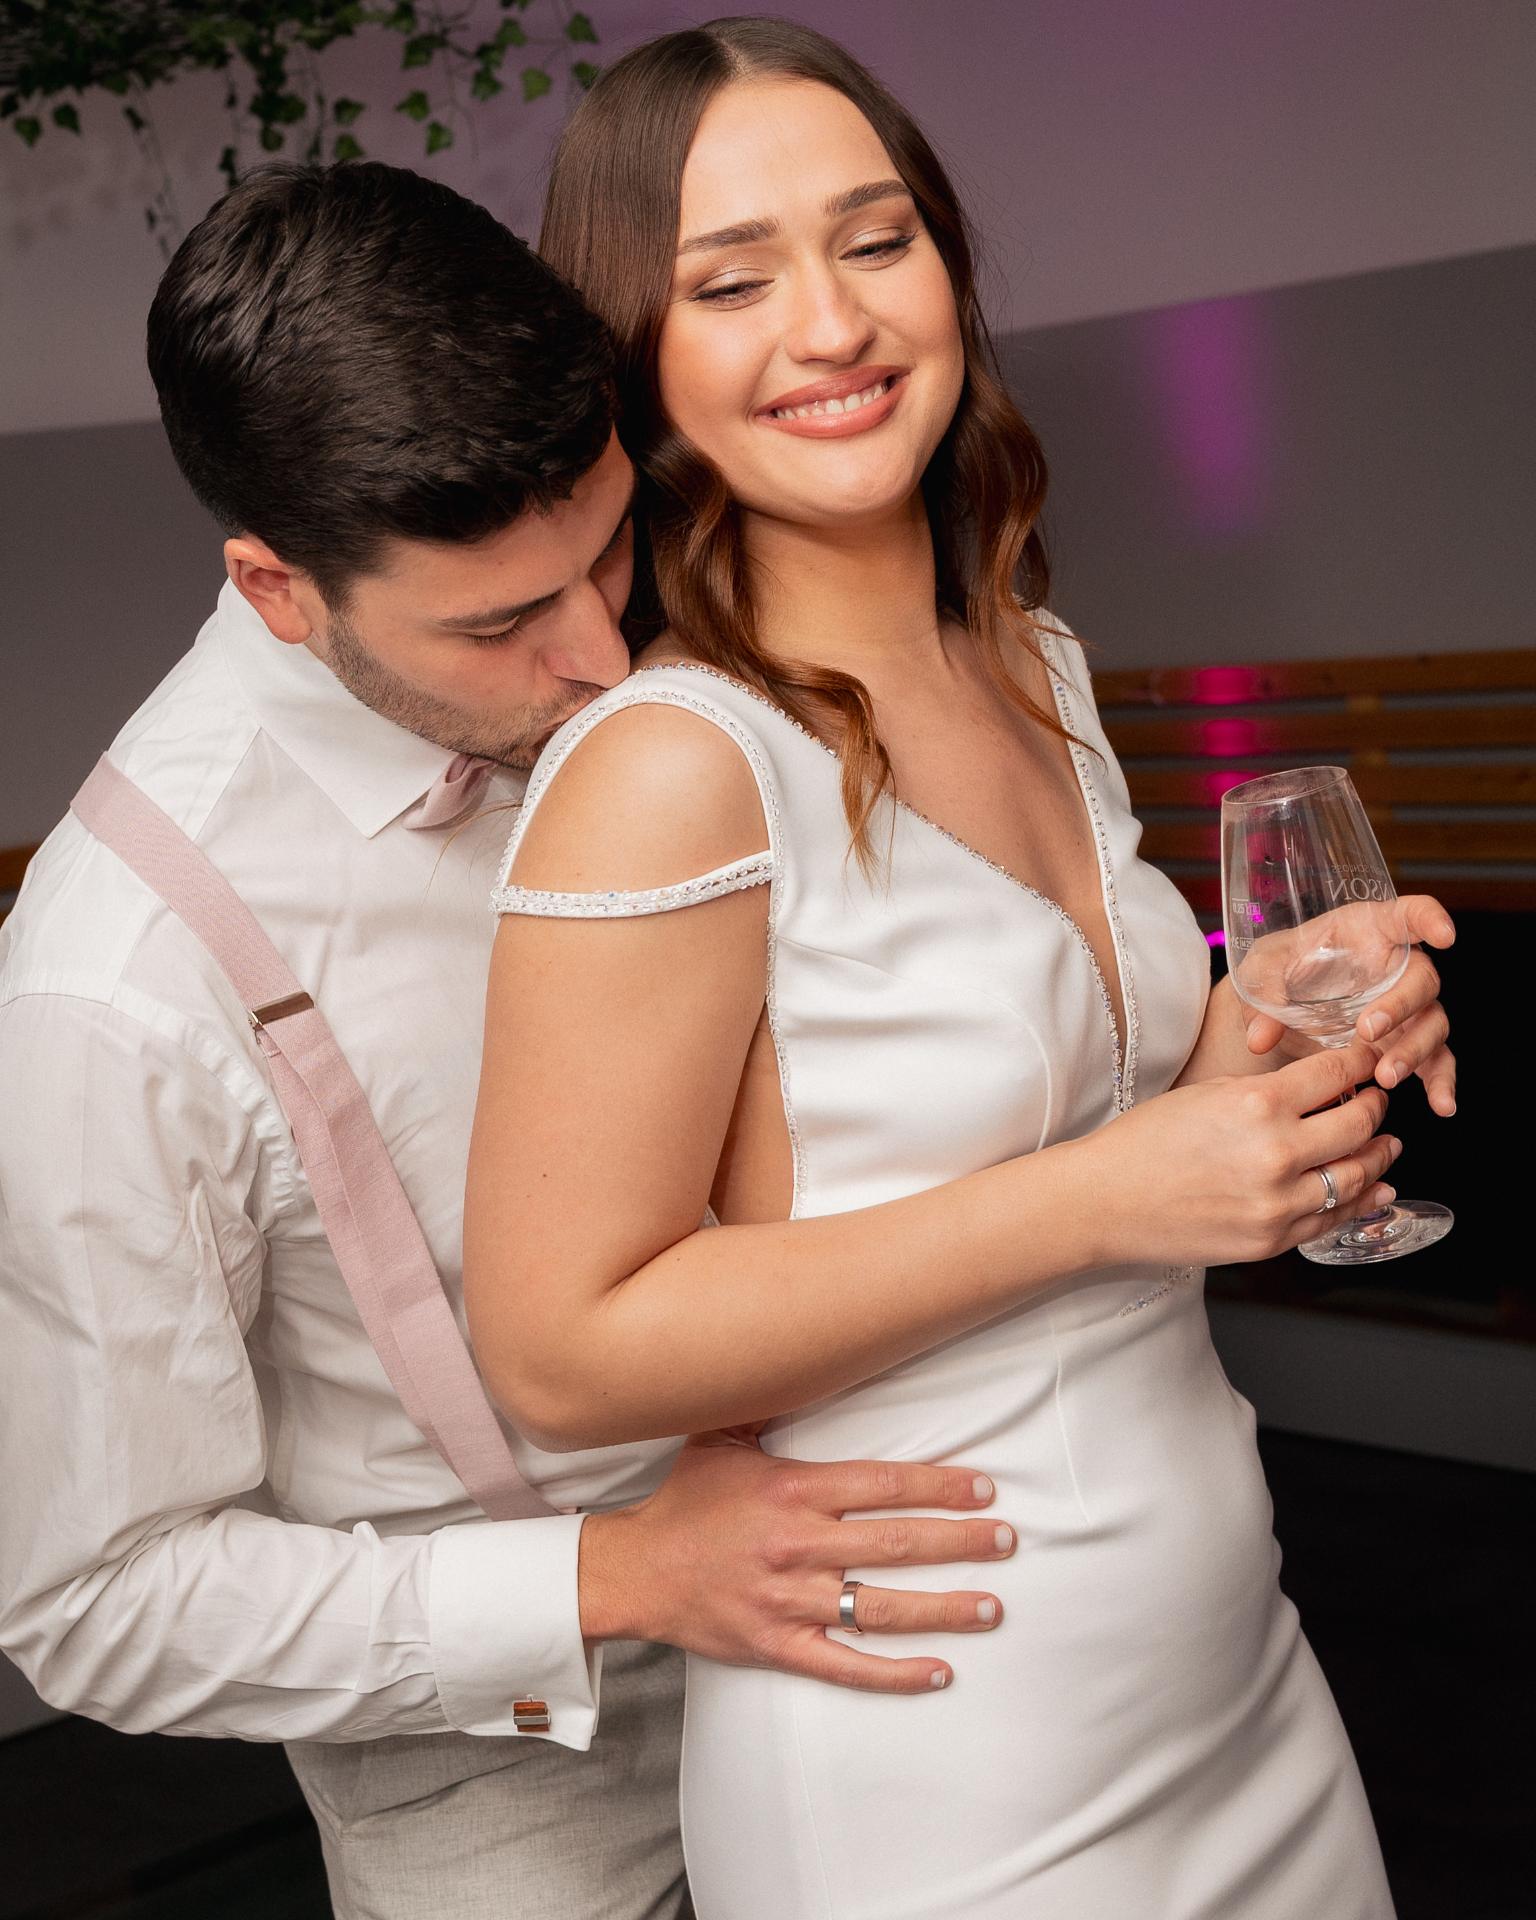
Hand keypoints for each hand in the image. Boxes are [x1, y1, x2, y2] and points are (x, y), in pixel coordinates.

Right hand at [577, 1431, 1014, 1692]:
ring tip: (992, 1606)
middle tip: (1007, 1541)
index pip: (881, 1485)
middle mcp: (795, 1545)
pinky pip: (846, 1666)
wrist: (634, 1572)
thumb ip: (767, 1406)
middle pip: (895, 1544)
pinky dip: (895, 1673)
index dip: (937, 1487)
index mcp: (790, 1491)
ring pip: (880, 1607)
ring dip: (943, 1608)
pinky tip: (940, 1671)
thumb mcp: (719, 1439)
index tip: (983, 1489)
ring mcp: (788, 1601)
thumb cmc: (685, 1501)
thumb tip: (804, 1355)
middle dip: (959, 1542)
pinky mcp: (778, 1646)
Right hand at [1081, 1037, 1401, 1268]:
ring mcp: (1278, 1203)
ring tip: (1386, 1145)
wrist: (1104, 1201)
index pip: (1336, 1073)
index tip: (1369, 1059)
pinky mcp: (1272, 1241)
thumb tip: (1320, 1087)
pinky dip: (1361, 1201)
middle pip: (1360, 1124)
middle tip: (1376, 1100)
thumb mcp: (1207, 1094)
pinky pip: (1333, 1218)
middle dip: (1375, 1107)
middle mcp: (1277, 1153)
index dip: (1361, 1062)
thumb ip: (1267, 1090)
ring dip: (1379, 1156)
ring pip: (1357, 1176)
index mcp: (1258, 1104)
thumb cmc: (1144, 1142)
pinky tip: (1374, 1188)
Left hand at [1241, 895, 1456, 1114]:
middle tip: (1368, 1031)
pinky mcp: (1406, 1040)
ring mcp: (1407, 1006)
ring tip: (1386, 1076)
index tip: (1443, 935)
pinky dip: (1440, 1083)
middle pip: (1422, 980)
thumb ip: (1263, 998)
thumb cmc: (1279, 970)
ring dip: (1414, 1050)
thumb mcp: (1262, 972)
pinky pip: (1435, 1061)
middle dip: (1400, 1006)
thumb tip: (1259, 1038)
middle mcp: (1397, 967)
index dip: (1431, 919)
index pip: (1410, 915)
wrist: (1279, 1003)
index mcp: (1369, 932)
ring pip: (1432, 1024)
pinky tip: (1441, 1105)